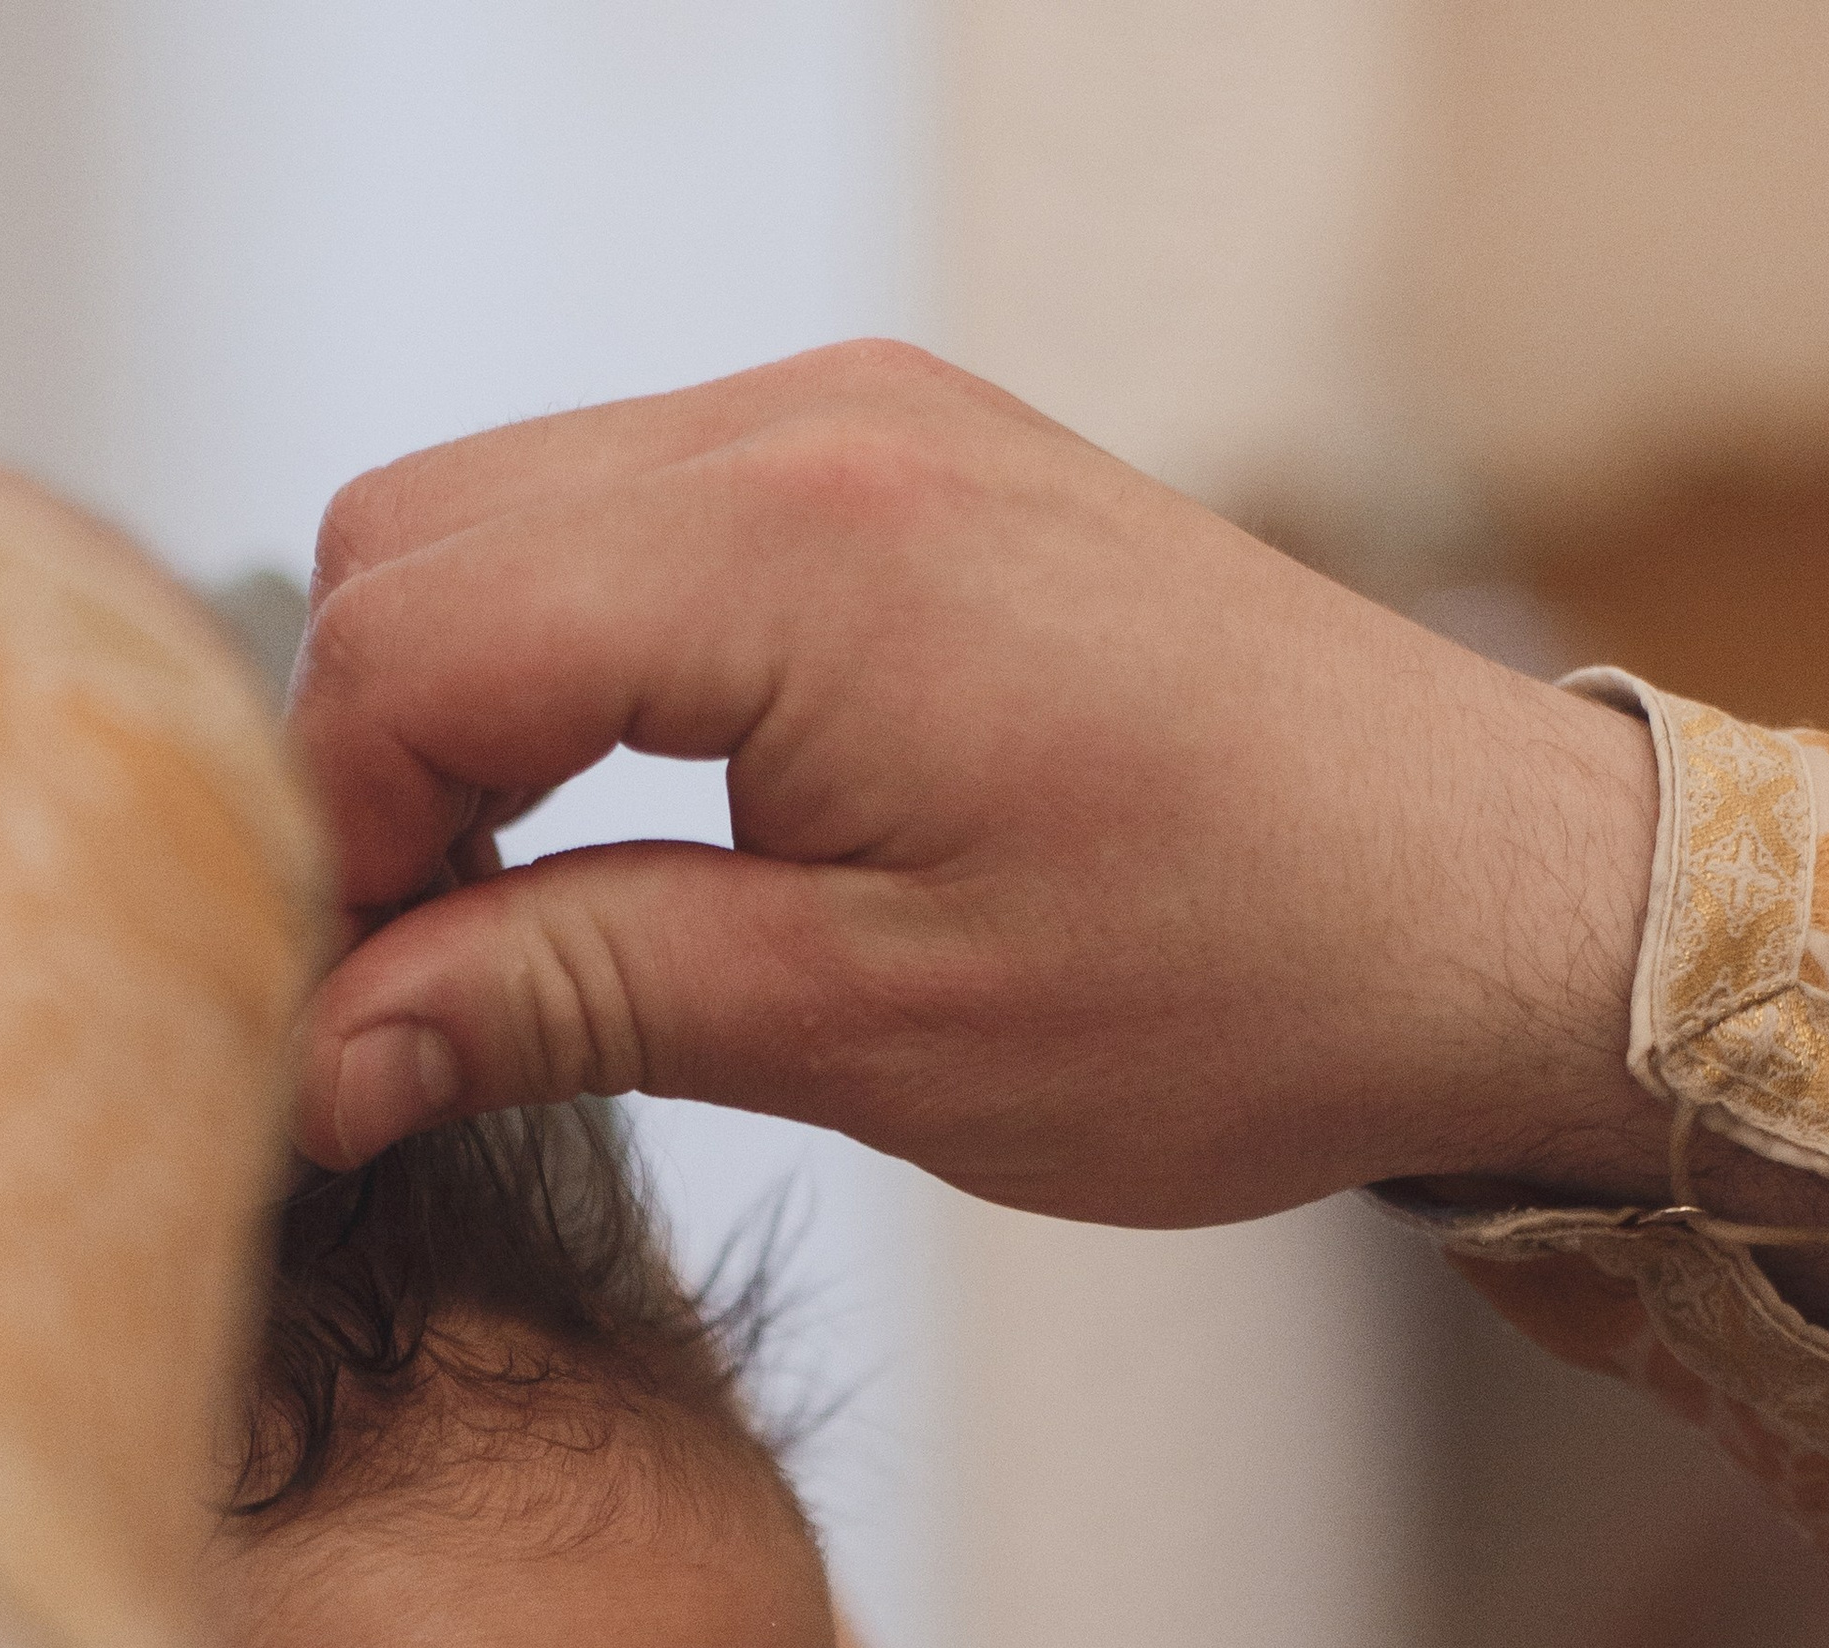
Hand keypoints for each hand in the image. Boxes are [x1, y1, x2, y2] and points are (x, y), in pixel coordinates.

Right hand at [286, 343, 1669, 1223]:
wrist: (1498, 906)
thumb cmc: (1251, 984)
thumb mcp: (878, 1034)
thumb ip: (575, 999)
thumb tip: (330, 1045)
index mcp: (797, 553)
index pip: (401, 646)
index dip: (329, 849)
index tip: (343, 1030)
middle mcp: (812, 425)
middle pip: (414, 545)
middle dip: (373, 768)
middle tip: (423, 989)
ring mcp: (863, 420)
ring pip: (509, 519)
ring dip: (472, 714)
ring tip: (533, 926)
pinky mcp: (908, 462)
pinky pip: (642, 521)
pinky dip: (586, 667)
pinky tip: (643, 824)